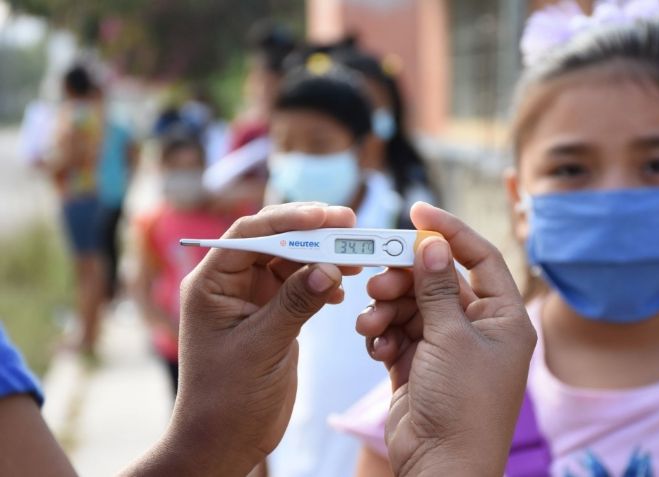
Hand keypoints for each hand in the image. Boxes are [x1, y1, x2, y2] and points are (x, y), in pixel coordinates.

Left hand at [125, 203, 358, 475]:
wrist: (225, 441)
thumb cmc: (227, 398)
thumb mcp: (262, 348)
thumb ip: (294, 305)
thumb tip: (328, 267)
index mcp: (211, 284)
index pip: (249, 235)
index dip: (288, 220)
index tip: (326, 216)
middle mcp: (230, 285)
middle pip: (274, 241)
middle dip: (312, 233)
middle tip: (350, 225)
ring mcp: (253, 300)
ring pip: (291, 261)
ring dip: (322, 256)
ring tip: (355, 259)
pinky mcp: (273, 316)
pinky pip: (300, 286)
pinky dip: (322, 282)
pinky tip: (339, 291)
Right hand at [356, 203, 536, 475]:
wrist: (441, 468)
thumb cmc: (462, 405)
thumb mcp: (450, 338)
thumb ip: (436, 287)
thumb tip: (431, 241)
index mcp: (504, 318)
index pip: (480, 258)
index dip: (451, 231)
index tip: (417, 210)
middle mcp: (477, 329)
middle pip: (437, 282)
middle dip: (405, 278)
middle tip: (379, 279)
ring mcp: (446, 348)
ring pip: (411, 306)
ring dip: (387, 308)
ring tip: (371, 321)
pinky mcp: (418, 366)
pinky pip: (397, 333)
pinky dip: (382, 334)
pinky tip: (375, 346)